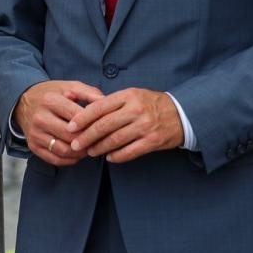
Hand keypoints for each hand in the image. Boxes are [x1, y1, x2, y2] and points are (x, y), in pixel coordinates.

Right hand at [14, 80, 103, 166]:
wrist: (22, 102)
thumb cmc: (51, 94)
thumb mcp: (69, 86)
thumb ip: (89, 93)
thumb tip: (107, 103)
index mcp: (50, 101)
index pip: (76, 116)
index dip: (93, 123)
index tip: (103, 126)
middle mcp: (40, 118)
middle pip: (71, 136)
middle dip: (88, 140)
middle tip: (99, 140)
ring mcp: (35, 134)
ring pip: (64, 150)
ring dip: (80, 152)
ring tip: (90, 147)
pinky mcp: (33, 146)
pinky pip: (55, 159)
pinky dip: (70, 160)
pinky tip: (78, 154)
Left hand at [66, 87, 183, 162]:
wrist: (181, 113)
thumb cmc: (151, 104)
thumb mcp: (132, 95)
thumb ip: (109, 101)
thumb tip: (81, 103)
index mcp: (128, 95)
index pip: (99, 107)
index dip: (82, 118)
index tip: (70, 127)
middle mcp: (136, 110)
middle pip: (104, 125)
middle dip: (86, 136)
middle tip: (75, 144)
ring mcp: (145, 126)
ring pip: (115, 140)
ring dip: (99, 148)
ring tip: (90, 152)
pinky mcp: (153, 141)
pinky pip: (130, 151)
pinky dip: (117, 156)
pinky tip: (109, 157)